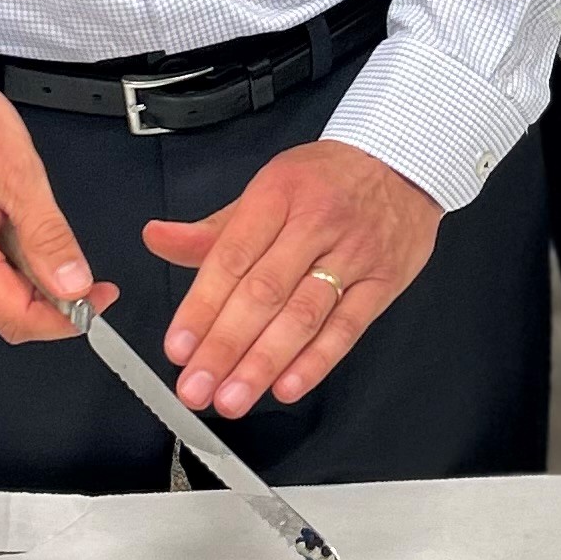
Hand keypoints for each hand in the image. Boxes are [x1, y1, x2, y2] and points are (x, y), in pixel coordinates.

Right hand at [0, 79, 116, 347]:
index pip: (17, 318)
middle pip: (9, 312)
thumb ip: (48, 236)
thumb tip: (74, 285)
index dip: (66, 319)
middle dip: (54, 296)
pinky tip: (15, 224)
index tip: (98, 300)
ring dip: (33, 274)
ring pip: (0, 294)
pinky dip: (13, 260)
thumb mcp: (19, 173)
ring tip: (32, 220)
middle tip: (82, 264)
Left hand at [144, 141, 437, 417]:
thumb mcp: (268, 188)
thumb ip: (213, 230)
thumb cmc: (326, 179)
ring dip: (264, 363)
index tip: (178, 348)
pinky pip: (347, 327)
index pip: (232, 258)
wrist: (404, 161)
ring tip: (232, 398)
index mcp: (277, 195)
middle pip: (264, 293)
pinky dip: (316, 361)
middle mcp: (315, 224)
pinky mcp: (383, 282)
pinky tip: (286, 386)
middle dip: (225, 346)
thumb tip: (156, 239)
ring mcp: (354, 254)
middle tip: (196, 388)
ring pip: (303, 316)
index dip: (201, 307)